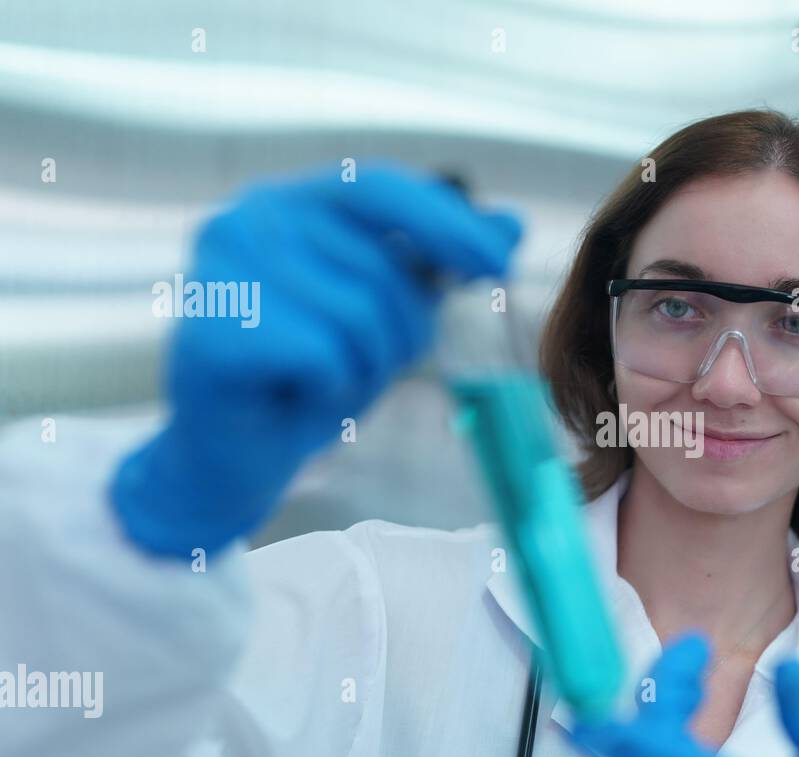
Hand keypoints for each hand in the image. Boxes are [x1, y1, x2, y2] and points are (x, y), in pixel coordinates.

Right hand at [110, 164, 521, 557]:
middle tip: (362, 366)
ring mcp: (222, 271)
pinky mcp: (214, 330)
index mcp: (288, 202)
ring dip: (363, 367)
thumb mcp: (390, 312)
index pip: (379, 187)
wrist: (237, 454)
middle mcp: (248, 219)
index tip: (499, 264)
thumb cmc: (312, 374)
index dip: (447, 223)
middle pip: (380, 267)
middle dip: (400, 332)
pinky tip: (295, 395)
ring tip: (323, 381)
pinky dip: (328, 389)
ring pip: (358, 316)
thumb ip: (439, 263)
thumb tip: (511, 224)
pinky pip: (323, 356)